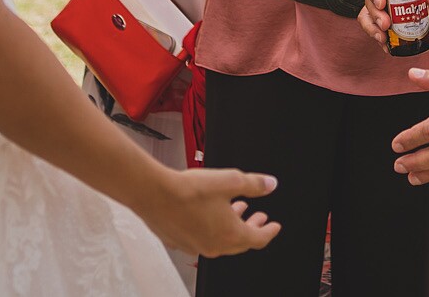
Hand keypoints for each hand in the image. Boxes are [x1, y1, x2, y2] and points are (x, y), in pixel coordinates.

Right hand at [136, 165, 279, 257]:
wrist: (154, 194)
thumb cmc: (189, 190)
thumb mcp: (231, 181)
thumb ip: (254, 184)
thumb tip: (270, 184)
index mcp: (230, 235)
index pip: (258, 239)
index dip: (269, 231)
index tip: (274, 226)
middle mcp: (213, 246)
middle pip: (240, 243)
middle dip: (251, 228)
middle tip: (258, 218)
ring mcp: (195, 246)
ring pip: (220, 241)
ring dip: (231, 226)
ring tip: (236, 210)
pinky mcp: (179, 242)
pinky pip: (201, 239)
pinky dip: (211, 228)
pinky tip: (209, 214)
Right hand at [359, 0, 428, 44]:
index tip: (382, 3)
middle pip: (368, 1)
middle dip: (375, 16)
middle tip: (386, 25)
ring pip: (368, 15)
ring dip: (373, 29)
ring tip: (383, 40)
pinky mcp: (385, 12)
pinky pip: (377, 25)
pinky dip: (380, 36)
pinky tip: (387, 46)